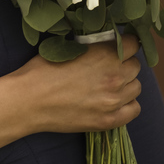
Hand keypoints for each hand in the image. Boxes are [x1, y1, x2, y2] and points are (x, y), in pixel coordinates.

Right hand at [15, 36, 142, 133]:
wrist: (27, 101)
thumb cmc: (41, 72)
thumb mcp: (66, 48)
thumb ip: (92, 47)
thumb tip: (106, 43)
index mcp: (105, 55)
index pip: (133, 43)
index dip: (124, 44)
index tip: (116, 46)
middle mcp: (115, 76)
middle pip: (135, 66)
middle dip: (123, 64)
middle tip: (106, 68)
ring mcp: (114, 100)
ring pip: (136, 87)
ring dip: (126, 84)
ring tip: (107, 86)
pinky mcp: (108, 120)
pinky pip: (134, 109)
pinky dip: (126, 104)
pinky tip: (112, 102)